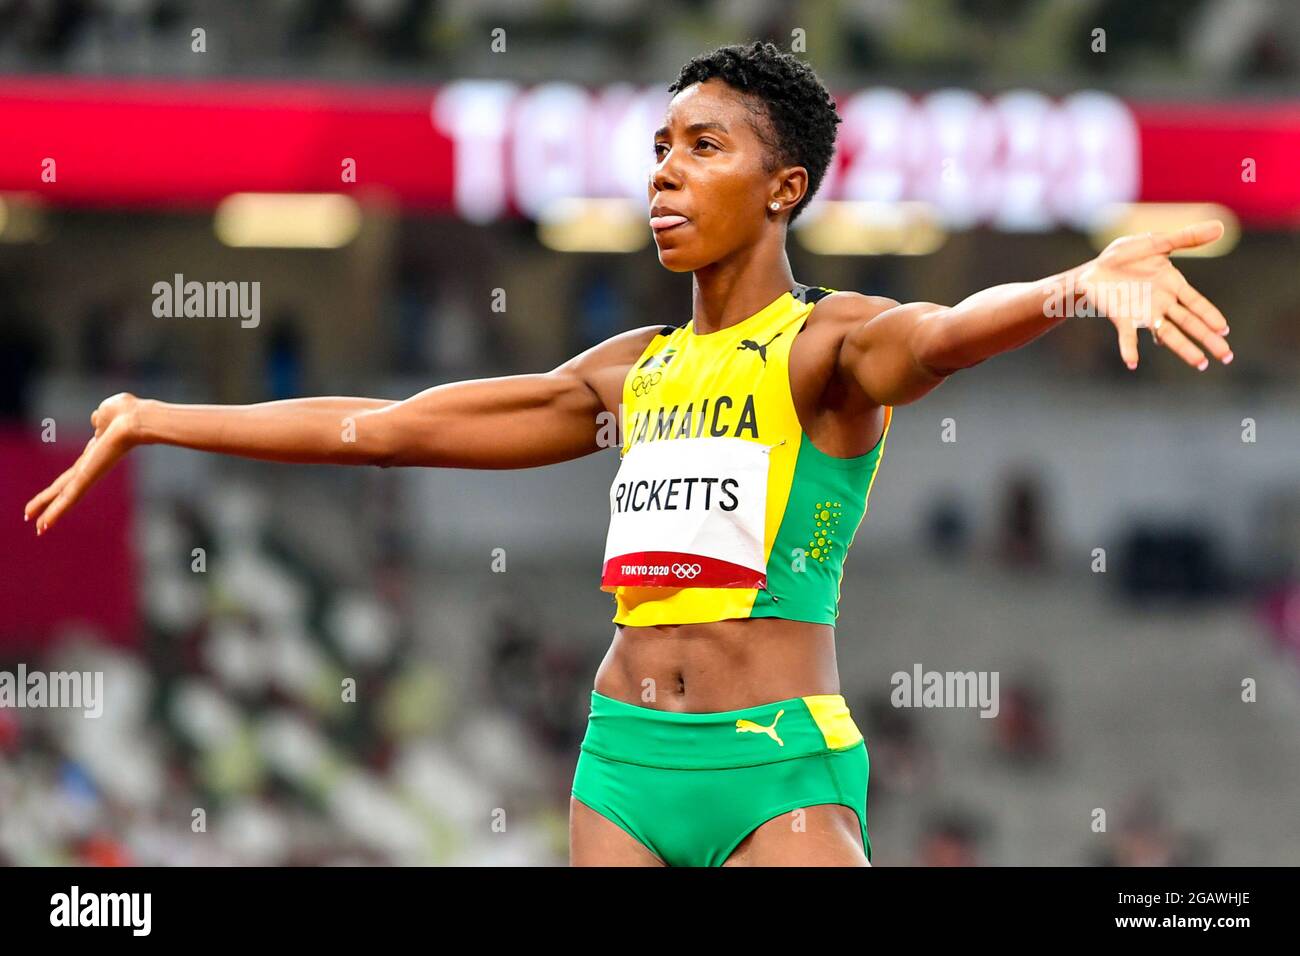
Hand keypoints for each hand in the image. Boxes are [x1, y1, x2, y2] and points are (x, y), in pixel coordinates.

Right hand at [24, 392, 143, 534]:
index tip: (54, 492)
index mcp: (94, 453)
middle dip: (50, 504)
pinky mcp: (88, 478)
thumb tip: (98, 419)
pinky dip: (55, 512)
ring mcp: (89, 473)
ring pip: (66, 497)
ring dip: (50, 513)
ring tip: (39, 530)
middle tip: (39, 523)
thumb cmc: (127, 412)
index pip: (73, 472)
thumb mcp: (106, 413)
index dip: (63, 482)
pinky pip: (69, 498)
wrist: (135, 420)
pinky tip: (44, 526)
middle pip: (66, 488)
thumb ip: (100, 419)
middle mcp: (91, 466)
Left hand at [1077, 220, 1231, 370]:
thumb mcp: (1156, 243)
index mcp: (1172, 285)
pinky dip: (1130, 349)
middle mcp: (1162, 303)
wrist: (1093, 269)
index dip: (1210, 315)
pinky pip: (1128, 336)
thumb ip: (1186, 238)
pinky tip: (1132, 362)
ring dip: (1184, 348)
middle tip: (1226, 355)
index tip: (1225, 329)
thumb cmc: (1125, 256)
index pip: (1197, 303)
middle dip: (1208, 338)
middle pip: (1189, 323)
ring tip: (1200, 364)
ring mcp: (1143, 313)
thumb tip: (1222, 227)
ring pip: (1168, 333)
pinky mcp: (1122, 318)